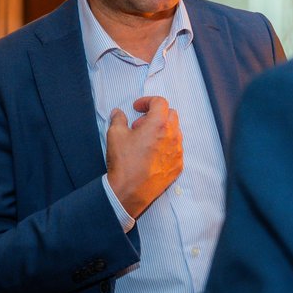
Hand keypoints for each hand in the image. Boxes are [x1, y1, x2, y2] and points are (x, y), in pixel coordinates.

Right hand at [105, 96, 182, 217]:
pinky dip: (165, 146)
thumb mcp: (115, 135)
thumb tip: (118, 113)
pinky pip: (176, 149)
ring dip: (161, 131)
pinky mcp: (178, 166)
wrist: (129, 191)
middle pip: (171, 115)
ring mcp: (177, 152)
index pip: (160, 102)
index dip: (147, 101)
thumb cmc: (123, 162)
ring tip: (144, 141)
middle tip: (139, 125)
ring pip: (175, 132)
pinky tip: (151, 154)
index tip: (137, 108)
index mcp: (159, 124)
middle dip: (155, 115)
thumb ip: (118, 119)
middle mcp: (173, 136)